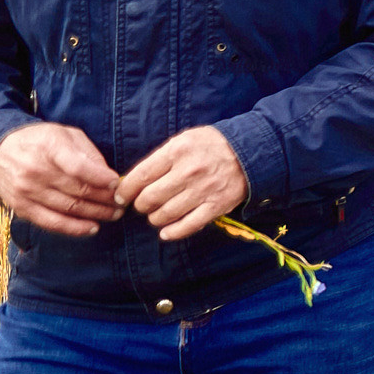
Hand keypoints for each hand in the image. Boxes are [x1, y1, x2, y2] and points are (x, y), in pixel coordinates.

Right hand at [0, 122, 124, 236]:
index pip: (79, 167)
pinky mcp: (22, 207)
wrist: (0, 152)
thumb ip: (88, 153)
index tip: (118, 184)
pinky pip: (51, 223)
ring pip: (69, 208)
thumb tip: (110, 177)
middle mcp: (36, 171)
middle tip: (123, 202)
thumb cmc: (41, 141)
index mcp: (49, 148)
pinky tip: (93, 227)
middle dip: (106, 199)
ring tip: (114, 214)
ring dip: (96, 214)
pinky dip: (75, 228)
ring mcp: (27, 191)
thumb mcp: (66, 135)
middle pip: (78, 191)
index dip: (102, 178)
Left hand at [115, 127, 249, 241]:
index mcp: (177, 151)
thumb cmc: (211, 145)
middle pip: (150, 198)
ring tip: (156, 215)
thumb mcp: (184, 140)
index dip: (125, 190)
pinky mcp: (217, 205)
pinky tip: (166, 232)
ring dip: (155, 218)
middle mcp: (189, 171)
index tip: (122, 196)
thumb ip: (160, 158)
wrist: (251, 151)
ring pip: (166, 214)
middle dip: (140, 205)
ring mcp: (204, 190)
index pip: (140, 176)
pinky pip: (189, 225)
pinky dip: (173, 232)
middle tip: (142, 205)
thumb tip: (134, 181)